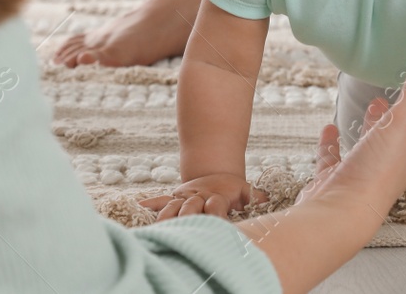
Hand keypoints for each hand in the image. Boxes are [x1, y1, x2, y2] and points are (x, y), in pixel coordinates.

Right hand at [140, 172, 266, 221]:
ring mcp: (185, 197)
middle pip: (190, 208)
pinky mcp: (175, 197)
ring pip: (173, 207)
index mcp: (217, 196)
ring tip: (157, 231)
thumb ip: (256, 197)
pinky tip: (137, 209)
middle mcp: (199, 197)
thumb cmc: (234, 189)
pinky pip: (160, 200)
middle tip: (181, 231)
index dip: (216, 214)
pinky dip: (149, 204)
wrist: (217, 174)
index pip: (216, 206)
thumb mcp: (247, 191)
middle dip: (186, 219)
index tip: (217, 226)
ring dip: (166, 218)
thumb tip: (268, 198)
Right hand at [294, 41, 405, 214]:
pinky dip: (333, 145)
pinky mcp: (336, 181)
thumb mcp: (405, 118)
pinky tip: (328, 131)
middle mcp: (392, 164)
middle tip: (398, 99)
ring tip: (371, 110)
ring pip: (370, 147)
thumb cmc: (378, 169)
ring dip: (371, 128)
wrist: (342, 214)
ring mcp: (362, 174)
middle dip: (400, 116)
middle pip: (401, 137)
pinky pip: (336, 160)